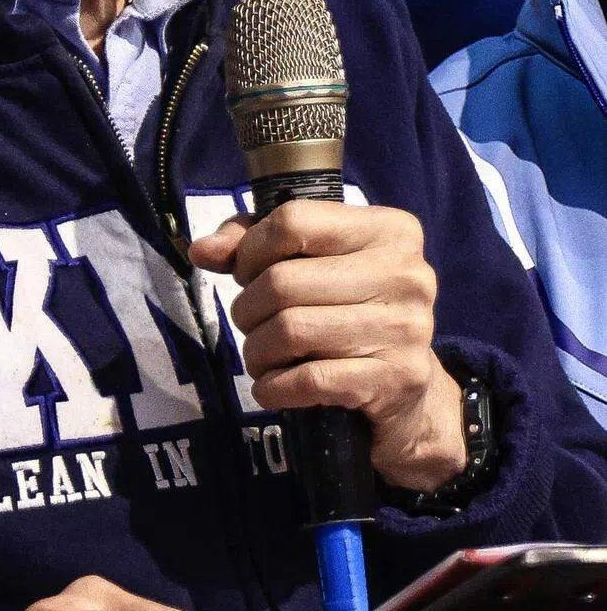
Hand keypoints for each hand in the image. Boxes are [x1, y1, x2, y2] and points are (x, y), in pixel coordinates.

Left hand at [189, 200, 466, 491]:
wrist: (408, 388)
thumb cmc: (348, 309)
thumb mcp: (309, 262)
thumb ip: (252, 244)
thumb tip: (202, 250)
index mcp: (388, 230)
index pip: (292, 221)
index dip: (252, 251)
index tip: (248, 274)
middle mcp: (406, 273)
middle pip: (283, 282)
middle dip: (248, 308)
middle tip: (250, 323)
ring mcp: (406, 327)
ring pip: (290, 331)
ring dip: (257, 350)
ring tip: (260, 355)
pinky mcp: (396, 377)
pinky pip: (309, 380)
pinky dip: (274, 386)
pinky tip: (272, 385)